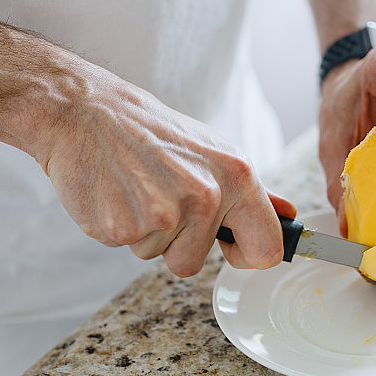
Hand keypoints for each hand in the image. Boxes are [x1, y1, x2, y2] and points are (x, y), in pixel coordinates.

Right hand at [21, 60, 295, 276]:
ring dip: (147, 234)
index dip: (246, 256)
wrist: (88, 111)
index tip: (228, 246)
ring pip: (159, 258)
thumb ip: (253, 193)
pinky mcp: (124, 226)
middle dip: (176, 242)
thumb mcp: (213, 152)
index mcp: (236, 176)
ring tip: (137, 191)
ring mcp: (164, 213)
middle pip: (194, 264)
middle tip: (159, 198)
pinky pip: (128, 249)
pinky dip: (119, 229)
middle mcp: (205, 195)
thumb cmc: (152, 134)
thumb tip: (287, 216)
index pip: (267, 250)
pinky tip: (116, 194)